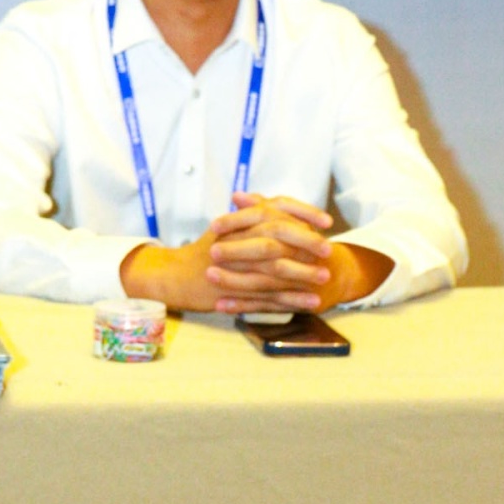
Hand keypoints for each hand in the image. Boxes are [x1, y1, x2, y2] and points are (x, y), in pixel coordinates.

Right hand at [121, 194, 336, 314]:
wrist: (175, 276)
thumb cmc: (204, 252)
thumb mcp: (228, 228)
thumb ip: (251, 213)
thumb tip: (273, 201)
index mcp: (238, 222)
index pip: (275, 209)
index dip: (303, 213)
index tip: (326, 221)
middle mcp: (236, 240)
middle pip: (276, 235)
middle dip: (306, 242)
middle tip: (328, 250)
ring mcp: (234, 267)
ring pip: (274, 267)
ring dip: (303, 273)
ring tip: (324, 278)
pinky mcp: (233, 291)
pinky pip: (268, 296)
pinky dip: (291, 299)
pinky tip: (310, 302)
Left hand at [212, 198, 389, 310]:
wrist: (337, 273)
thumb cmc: (304, 245)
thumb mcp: (287, 221)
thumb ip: (261, 208)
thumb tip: (236, 195)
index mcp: (294, 228)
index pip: (265, 218)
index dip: (238, 221)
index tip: (214, 226)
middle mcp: (299, 251)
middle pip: (266, 248)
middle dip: (237, 250)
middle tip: (212, 251)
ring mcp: (298, 278)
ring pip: (264, 279)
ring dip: (235, 279)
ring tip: (210, 276)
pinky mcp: (294, 300)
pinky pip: (266, 304)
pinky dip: (243, 305)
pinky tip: (222, 305)